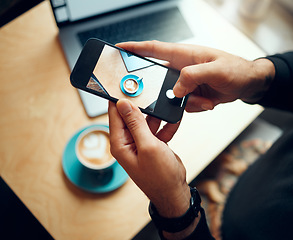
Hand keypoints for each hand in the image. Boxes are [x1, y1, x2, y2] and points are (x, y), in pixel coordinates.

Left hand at [108, 100, 189, 217]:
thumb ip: (136, 124)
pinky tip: (174, 120)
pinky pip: (158, 128)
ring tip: (167, 107)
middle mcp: (128, 142)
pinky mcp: (153, 145)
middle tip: (151, 93)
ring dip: (157, 115)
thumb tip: (124, 104)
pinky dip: (166, 124)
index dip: (119, 99)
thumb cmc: (160, 176)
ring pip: (147, 121)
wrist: (175, 191)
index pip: (115, 115)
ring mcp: (141, 143)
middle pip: (131, 116)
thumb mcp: (148, 146)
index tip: (126, 84)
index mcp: (120, 144)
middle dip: (142, 105)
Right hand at [116, 41, 274, 111]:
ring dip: (186, 102)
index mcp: (184, 55)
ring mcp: (186, 82)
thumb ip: (193, 76)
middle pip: (159, 79)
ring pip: (171, 96)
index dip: (134, 49)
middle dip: (160, 91)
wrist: (249, 84)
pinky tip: (208, 102)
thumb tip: (175, 90)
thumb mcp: (216, 70)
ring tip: (205, 99)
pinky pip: (183, 105)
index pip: (153, 49)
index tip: (118, 50)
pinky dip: (195, 106)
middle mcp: (182, 68)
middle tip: (169, 97)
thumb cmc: (236, 70)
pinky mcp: (192, 94)